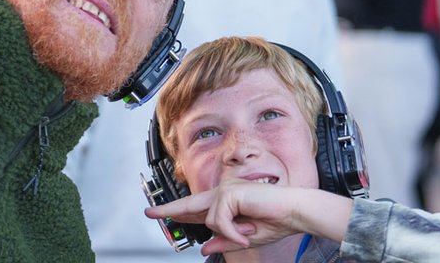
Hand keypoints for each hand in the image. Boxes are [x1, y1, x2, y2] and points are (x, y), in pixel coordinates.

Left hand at [144, 183, 352, 254]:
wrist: (292, 213)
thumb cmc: (273, 222)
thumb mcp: (244, 238)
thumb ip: (224, 241)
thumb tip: (204, 248)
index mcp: (226, 205)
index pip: (196, 209)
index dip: (175, 211)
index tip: (157, 213)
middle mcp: (223, 194)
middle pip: (190, 204)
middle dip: (168, 210)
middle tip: (148, 213)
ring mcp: (226, 191)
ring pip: (210, 220)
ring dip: (230, 232)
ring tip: (248, 232)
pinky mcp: (230, 193)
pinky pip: (220, 220)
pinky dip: (233, 231)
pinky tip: (246, 231)